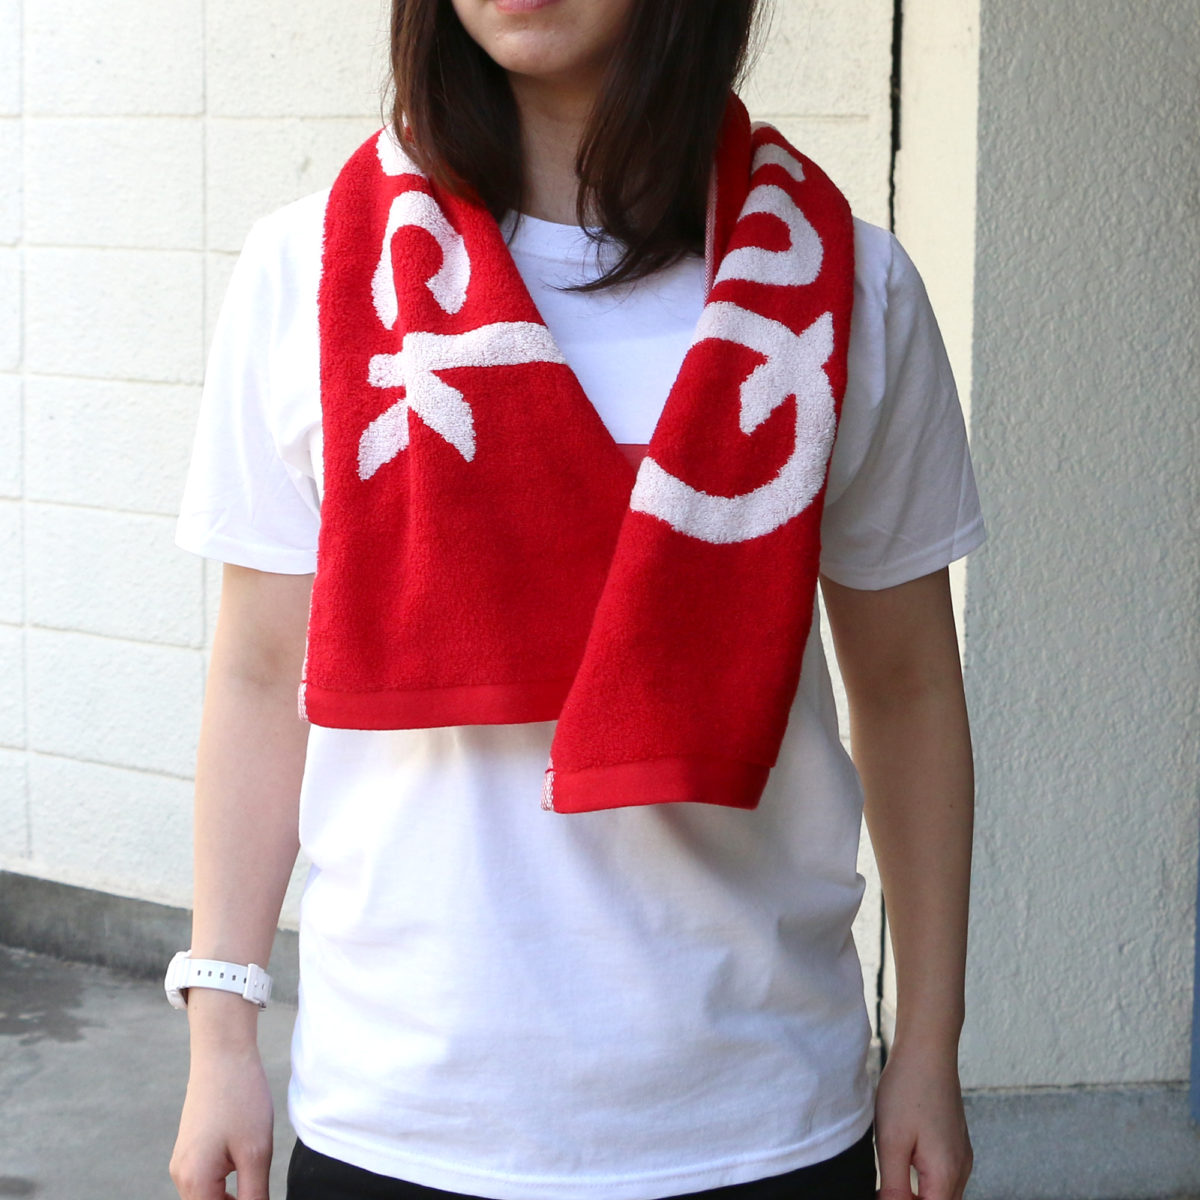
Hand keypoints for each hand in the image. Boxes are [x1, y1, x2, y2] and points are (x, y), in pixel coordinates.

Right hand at [169, 1040, 274, 1199]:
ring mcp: (184, 1163)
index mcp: (194, 1183)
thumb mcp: (256, 1153)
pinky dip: (227, 1183)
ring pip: (209, 1198)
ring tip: (256, 1175)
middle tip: (261, 1187)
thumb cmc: (240, 1097)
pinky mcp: (191, 1150)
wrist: (223, 1054)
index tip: (260, 1194)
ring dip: (233, 1197)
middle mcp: (181, 1178)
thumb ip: (254, 1197)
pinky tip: (247, 1164)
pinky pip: (207, 1181)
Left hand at [874, 1041, 971, 1199]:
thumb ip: (895, 1187)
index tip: (884, 1192)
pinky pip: (943, 1175)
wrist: (927, 1049)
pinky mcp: (955, 1143)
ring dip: (917, 1194)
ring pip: (941, 1194)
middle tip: (885, 1186)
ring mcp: (961, 1156)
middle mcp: (961, 1170)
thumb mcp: (891, 1141)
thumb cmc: (907, 1089)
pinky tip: (903, 1163)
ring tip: (889, 1178)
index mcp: (947, 1175)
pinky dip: (924, 1180)